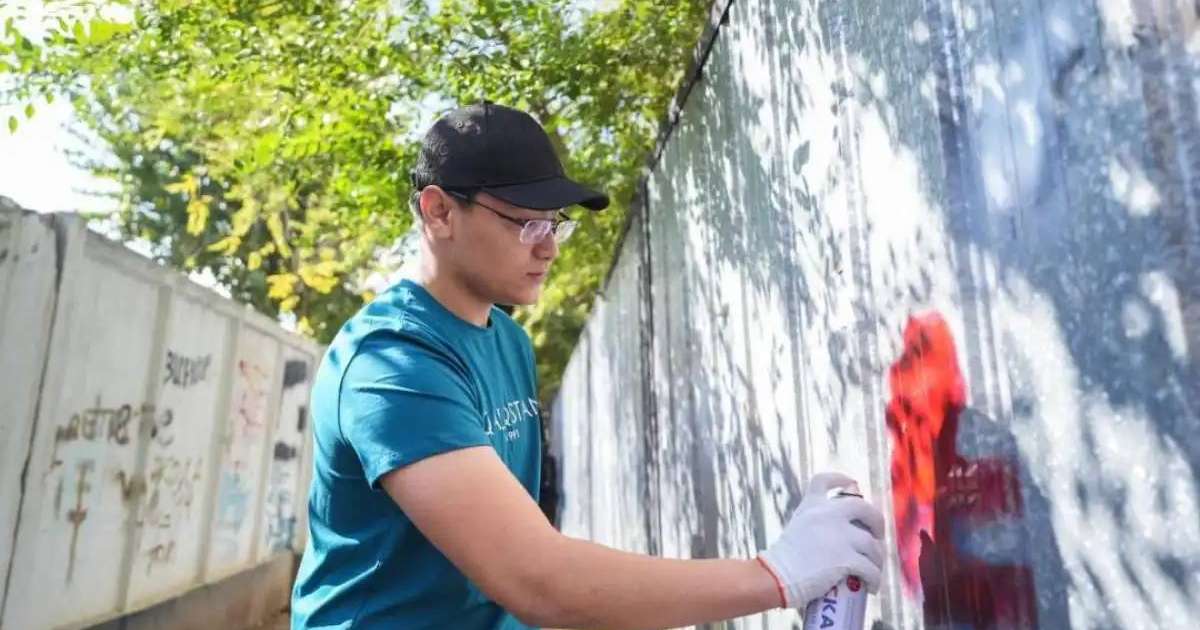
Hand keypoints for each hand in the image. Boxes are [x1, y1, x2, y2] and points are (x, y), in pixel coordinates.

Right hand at [757, 472, 886, 607]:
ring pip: (873, 545)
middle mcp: (828, 514)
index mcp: (811, 505)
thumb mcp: (796, 528)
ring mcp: (839, 535)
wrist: (776, 577)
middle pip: (864, 509)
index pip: (825, 480)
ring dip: (877, 559)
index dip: (841, 479)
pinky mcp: (847, 558)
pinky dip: (874, 579)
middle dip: (876, 522)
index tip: (852, 484)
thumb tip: (838, 534)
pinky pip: (871, 569)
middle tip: (877, 536)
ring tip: (873, 570)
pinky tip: (871, 586)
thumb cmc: (782, 560)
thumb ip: (815, 524)